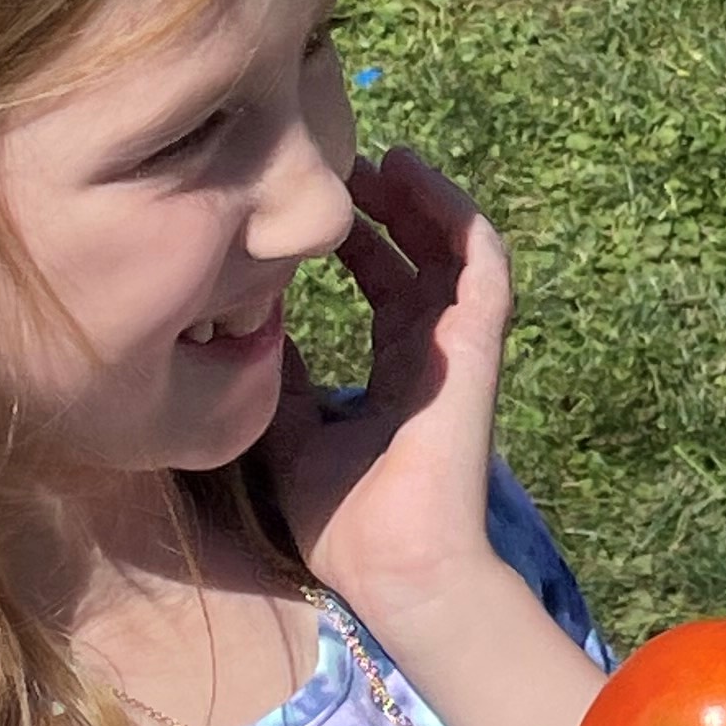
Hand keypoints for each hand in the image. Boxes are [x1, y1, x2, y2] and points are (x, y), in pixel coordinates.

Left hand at [264, 150, 509, 624]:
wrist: (391, 566)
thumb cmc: (342, 519)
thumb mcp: (290, 430)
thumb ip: (279, 376)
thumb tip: (243, 320)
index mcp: (396, 371)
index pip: (383, 286)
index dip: (354, 242)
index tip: (311, 208)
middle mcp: (432, 350)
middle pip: (419, 255)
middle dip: (384, 206)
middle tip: (341, 161)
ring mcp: (459, 346)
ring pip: (455, 246)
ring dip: (422, 198)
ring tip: (381, 158)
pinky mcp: (477, 346)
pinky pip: (482, 265)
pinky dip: (456, 216)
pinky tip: (416, 180)